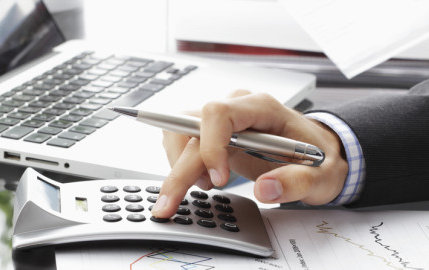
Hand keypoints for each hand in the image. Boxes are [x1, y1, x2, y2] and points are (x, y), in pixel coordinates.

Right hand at [151, 90, 348, 217]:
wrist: (318, 155)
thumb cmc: (319, 159)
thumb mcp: (322, 177)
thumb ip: (297, 182)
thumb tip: (264, 189)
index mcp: (262, 108)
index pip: (218, 113)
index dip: (210, 146)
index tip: (218, 180)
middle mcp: (236, 108)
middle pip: (190, 128)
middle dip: (178, 170)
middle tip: (170, 204)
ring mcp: (222, 119)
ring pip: (178, 132)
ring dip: (178, 164)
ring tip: (204, 187)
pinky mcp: (213, 133)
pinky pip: (181, 140)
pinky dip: (181, 164)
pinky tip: (203, 181)